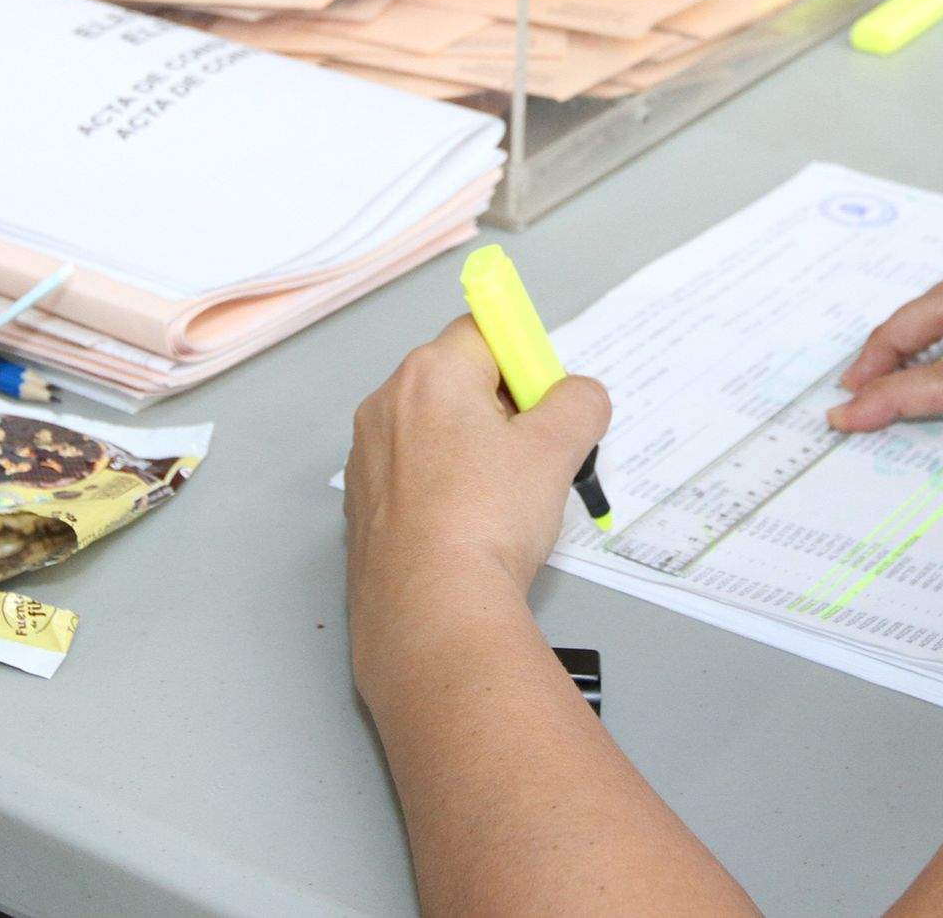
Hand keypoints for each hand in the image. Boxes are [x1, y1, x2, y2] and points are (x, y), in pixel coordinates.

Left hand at [344, 318, 611, 644]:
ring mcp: (367, 458)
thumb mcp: (558, 448)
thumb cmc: (488, 518)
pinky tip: (470, 530)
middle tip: (534, 458)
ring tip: (504, 503)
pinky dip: (443, 491)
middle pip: (458, 382)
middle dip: (502, 411)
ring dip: (473, 454)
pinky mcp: (362, 507)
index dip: (524, 362)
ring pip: (435, 433)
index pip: (485, 332)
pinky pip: (413, 478)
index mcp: (429, 373)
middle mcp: (386, 404)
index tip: (545, 405)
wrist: (431, 610)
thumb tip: (579, 397)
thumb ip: (580, 403)